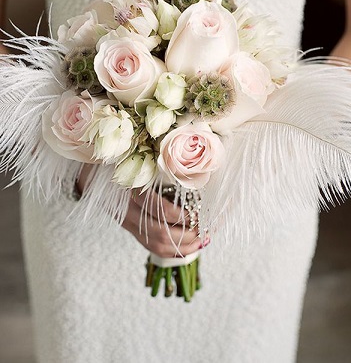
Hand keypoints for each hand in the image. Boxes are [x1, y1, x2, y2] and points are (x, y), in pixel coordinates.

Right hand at [76, 166, 201, 257]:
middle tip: (207, 228)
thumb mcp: (136, 156)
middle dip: (187, 235)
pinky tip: (188, 247)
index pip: (160, 209)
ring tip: (202, 240)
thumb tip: (195, 168)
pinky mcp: (128, 227)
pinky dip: (170, 250)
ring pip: (155, 244)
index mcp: (130, 187)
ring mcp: (126, 221)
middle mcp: (127, 208)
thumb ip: (158, 163)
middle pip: (160, 232)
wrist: (89, 171)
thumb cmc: (119, 159)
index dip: (184, 215)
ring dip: (182, 246)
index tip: (202, 212)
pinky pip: (150, 245)